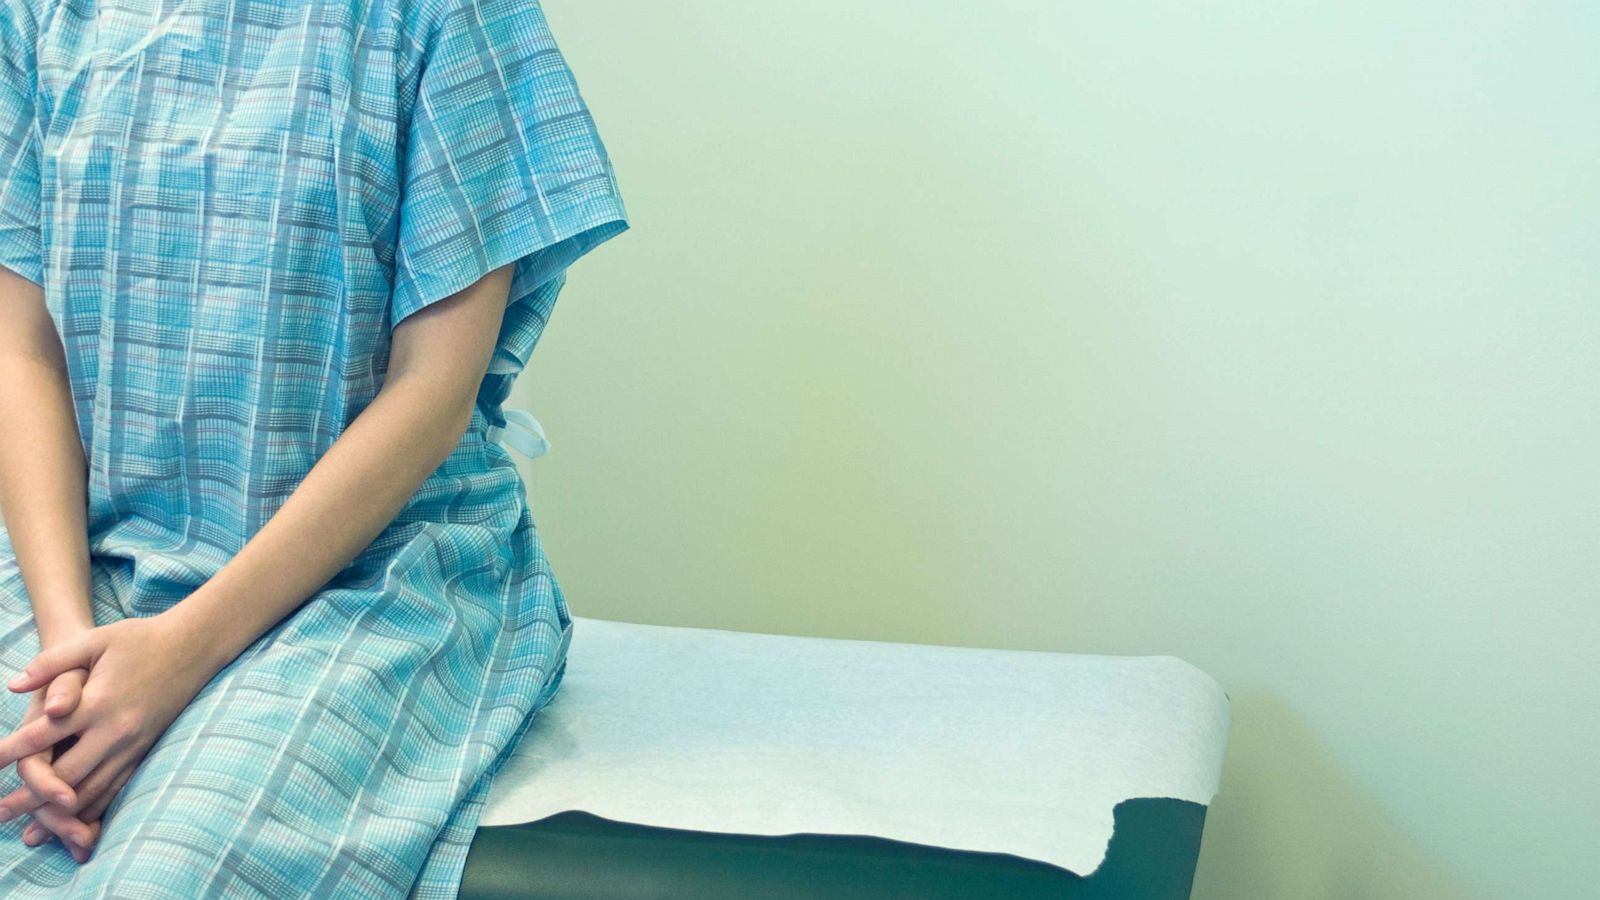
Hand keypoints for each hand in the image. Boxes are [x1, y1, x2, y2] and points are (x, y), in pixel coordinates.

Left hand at [0, 612, 223, 858]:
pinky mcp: (144, 751)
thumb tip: (14, 685)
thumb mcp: (94, 640)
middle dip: (27, 797)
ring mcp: (132, 745)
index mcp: (97, 702)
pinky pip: (115, 790)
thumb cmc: (140, 639)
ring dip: (57, 814)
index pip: (43, 735)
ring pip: (90, 791)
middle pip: (64, 776)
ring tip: (30, 831)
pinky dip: (91, 809)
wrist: (193, 647)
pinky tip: (72, 821)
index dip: (10, 751)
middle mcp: (115, 730)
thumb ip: (52, 662)